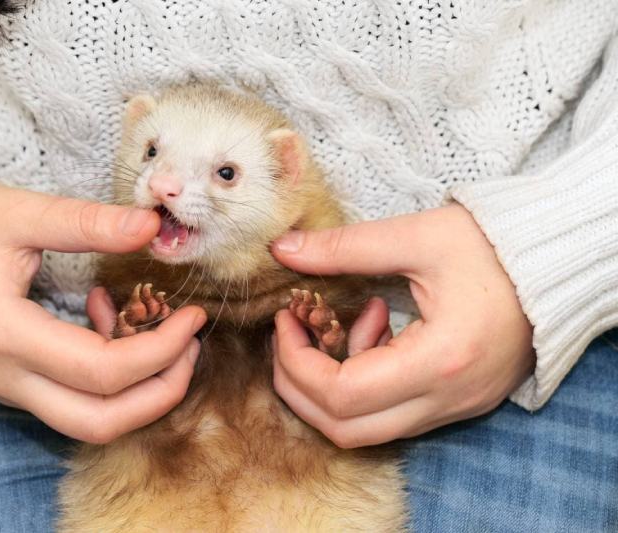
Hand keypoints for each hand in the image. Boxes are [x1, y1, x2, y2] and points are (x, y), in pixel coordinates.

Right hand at [0, 182, 205, 442]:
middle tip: (191, 345)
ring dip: (139, 394)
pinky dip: (110, 380)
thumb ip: (88, 222)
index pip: (102, 371)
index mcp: (6, 333)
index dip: (160, 351)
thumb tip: (150, 225)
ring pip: (88, 422)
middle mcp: (5, 376)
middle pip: (100, 421)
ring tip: (165, 338)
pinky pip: (74, 403)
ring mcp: (7, 386)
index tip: (192, 318)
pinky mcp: (14, 382)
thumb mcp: (23, 212)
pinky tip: (110, 323)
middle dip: (160, 392)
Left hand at [271, 204, 534, 447]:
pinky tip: (377, 328)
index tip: (285, 321)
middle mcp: (447, 399)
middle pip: (345, 428)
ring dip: (330, 386)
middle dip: (299, 385)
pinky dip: (365, 382)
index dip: (296, 362)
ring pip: (365, 429)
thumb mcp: (417, 237)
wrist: (554, 264)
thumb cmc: (493, 246)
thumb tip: (283, 249)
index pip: (341, 395)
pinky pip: (391, 413)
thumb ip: (344, 247)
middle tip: (290, 335)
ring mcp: (454, 407)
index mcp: (439, 360)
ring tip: (345, 323)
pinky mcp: (457, 402)